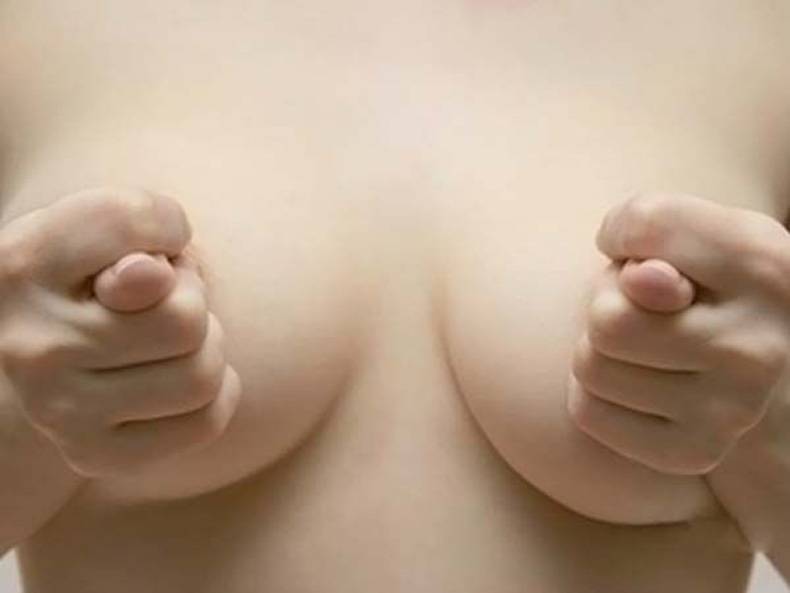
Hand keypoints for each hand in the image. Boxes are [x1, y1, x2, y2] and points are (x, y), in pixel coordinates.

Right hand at [0, 187, 240, 477]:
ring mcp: (58, 409)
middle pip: (187, 317)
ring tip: (170, 339)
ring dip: (208, 346)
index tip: (154, 244)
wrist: (29, 360)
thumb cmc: (82, 281)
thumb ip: (126, 228)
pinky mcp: (93, 454)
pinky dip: (218, 394)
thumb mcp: (92, 233)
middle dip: (193, 298)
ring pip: (203, 373)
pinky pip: (207, 420)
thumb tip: (150, 279)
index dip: (166, 225)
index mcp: (24, 265)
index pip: (129, 219)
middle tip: (164, 300)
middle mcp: (33, 344)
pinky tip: (180, 377)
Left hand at [567, 192, 789, 474]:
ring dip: (597, 349)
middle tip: (644, 310)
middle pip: (605, 316)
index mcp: (767, 266)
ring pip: (589, 365)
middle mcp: (758, 345)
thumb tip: (645, 282)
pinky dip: (593, 393)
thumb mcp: (700, 239)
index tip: (643, 253)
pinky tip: (635, 383)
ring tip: (644, 346)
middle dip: (606, 304)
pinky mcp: (694, 452)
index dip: (622, 233)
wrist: (762, 377)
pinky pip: (587, 411)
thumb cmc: (712, 290)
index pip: (646, 223)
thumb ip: (661, 232)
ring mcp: (732, 409)